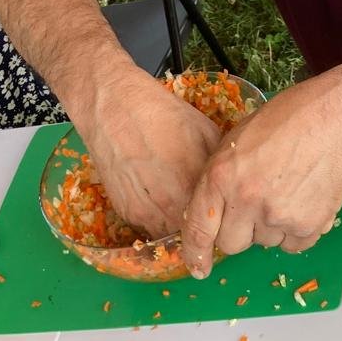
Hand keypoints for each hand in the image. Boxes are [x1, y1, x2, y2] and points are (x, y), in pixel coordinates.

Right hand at [81, 68, 220, 239]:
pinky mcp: (126, 211)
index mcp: (192, 182)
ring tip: (180, 207)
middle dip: (199, 225)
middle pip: (191, 231)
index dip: (219, 217)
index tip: (222, 212)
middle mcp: (168, 202)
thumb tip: (230, 181)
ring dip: (176, 226)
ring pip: (169, 234)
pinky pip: (148, 227)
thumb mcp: (203, 130)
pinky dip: (157, 219)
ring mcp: (144, 210)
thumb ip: (218, 162)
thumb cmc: (160, 112)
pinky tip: (160, 200)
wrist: (111, 106)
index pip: (214, 218)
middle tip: (203, 213)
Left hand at [180, 67, 341, 277]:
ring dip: (271, 228)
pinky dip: (296, 231)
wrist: (337, 120)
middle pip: (232, 244)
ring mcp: (278, 215)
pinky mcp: (307, 226)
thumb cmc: (289, 121)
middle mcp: (247, 199)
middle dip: (241, 231)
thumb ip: (220, 178)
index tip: (198, 268)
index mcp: (222, 175)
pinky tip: (303, 201)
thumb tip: (211, 214)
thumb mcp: (238, 140)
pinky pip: (292, 246)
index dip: (196, 253)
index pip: (199, 228)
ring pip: (264, 243)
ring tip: (287, 192)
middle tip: (257, 205)